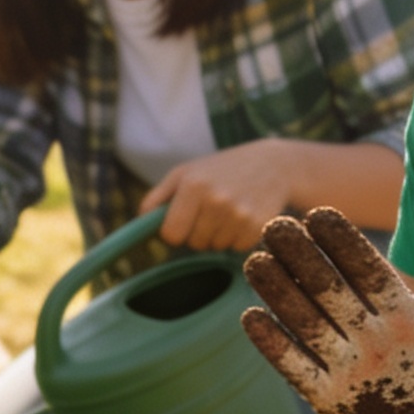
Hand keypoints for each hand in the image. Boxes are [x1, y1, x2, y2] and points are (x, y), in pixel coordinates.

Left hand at [139, 139, 303, 252]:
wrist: (274, 164)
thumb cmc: (219, 170)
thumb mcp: (184, 173)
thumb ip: (157, 198)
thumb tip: (140, 221)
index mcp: (192, 186)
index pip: (171, 234)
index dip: (174, 232)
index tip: (182, 221)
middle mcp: (216, 199)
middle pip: (194, 244)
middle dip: (199, 233)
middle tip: (212, 210)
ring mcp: (240, 213)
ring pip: (216, 247)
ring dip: (220, 235)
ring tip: (230, 210)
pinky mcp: (259, 225)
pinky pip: (237, 249)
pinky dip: (239, 238)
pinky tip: (246, 216)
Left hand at [243, 210, 413, 413]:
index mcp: (412, 321)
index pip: (369, 272)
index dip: (341, 241)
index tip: (315, 213)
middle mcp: (378, 345)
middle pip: (329, 291)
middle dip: (300, 255)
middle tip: (272, 224)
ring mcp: (352, 375)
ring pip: (305, 324)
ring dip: (277, 291)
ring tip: (253, 261)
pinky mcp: (330, 403)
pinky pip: (294, 368)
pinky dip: (271, 343)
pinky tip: (250, 316)